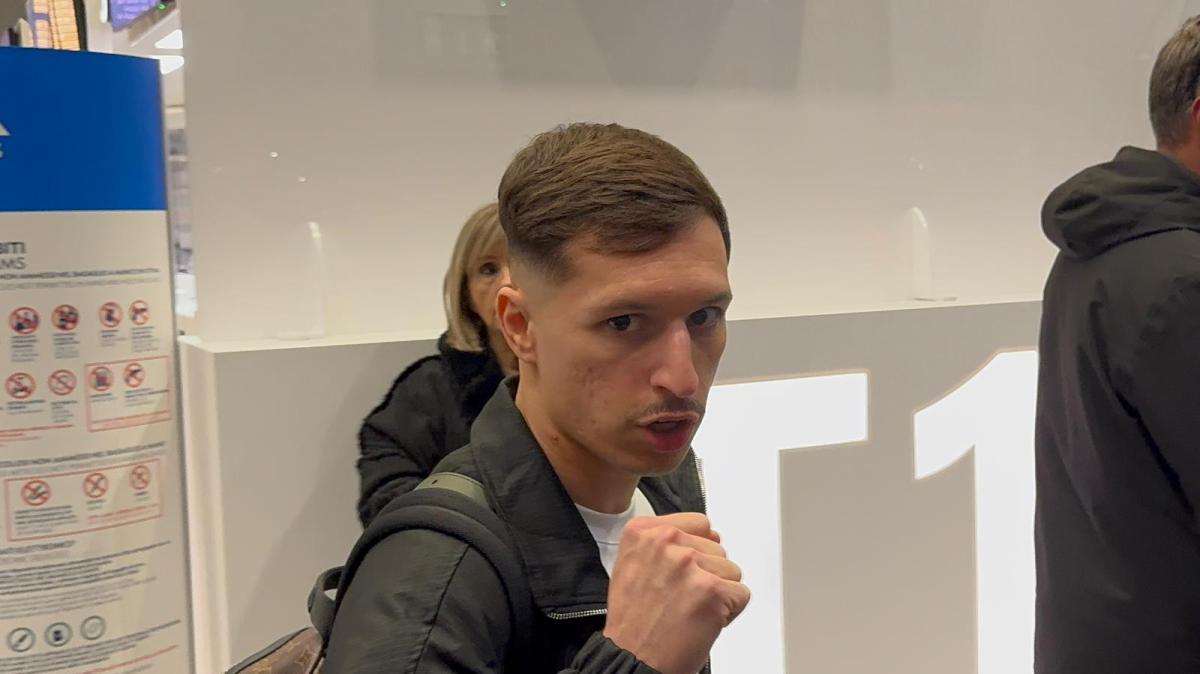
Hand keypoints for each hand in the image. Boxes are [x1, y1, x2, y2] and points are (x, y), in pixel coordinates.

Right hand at [603, 513, 750, 673]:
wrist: (631, 659)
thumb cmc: (633, 623)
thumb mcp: (634, 566)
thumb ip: (668, 544)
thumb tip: (712, 536)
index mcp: (643, 531)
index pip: (698, 523)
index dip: (696, 551)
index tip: (681, 572)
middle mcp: (666, 541)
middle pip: (717, 548)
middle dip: (707, 574)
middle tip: (680, 598)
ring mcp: (690, 564)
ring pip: (731, 570)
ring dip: (717, 592)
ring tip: (688, 610)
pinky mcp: (712, 590)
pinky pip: (741, 594)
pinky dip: (728, 612)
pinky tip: (701, 621)